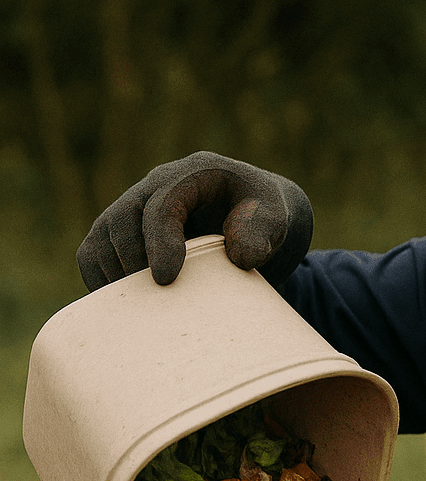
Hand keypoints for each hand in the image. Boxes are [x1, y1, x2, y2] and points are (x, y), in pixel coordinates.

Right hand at [77, 151, 312, 289]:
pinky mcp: (123, 232)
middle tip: (155, 297)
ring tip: (143, 306)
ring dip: (113, 274)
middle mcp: (155, 186)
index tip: (165, 279)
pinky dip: (101, 280)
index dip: (158, 242)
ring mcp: (134, 207)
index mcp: (192, 174)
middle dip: (131, 262)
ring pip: (101, 237)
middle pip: (120, 220)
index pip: (161, 205)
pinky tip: (128, 306)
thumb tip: (239, 255)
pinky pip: (93, 253)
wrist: (253, 219)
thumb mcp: (277, 218)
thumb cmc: (264, 217)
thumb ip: (264, 230)